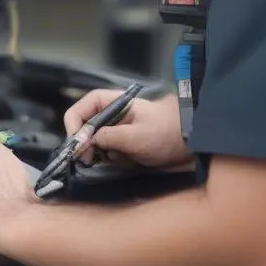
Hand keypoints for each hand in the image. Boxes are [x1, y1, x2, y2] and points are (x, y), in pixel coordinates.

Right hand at [64, 90, 191, 169]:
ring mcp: (115, 129)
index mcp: (110, 103)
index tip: (78, 146)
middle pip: (82, 127)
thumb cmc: (165, 133)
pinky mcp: (121, 143)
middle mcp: (109, 114)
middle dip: (82, 143)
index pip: (80, 109)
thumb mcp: (136, 137)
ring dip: (93, 153)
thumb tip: (85, 141)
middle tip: (88, 160)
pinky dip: (105, 158)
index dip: (74, 126)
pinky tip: (117, 163)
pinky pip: (104, 151)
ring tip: (103, 162)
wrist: (191, 140)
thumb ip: (109, 137)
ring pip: (91, 141)